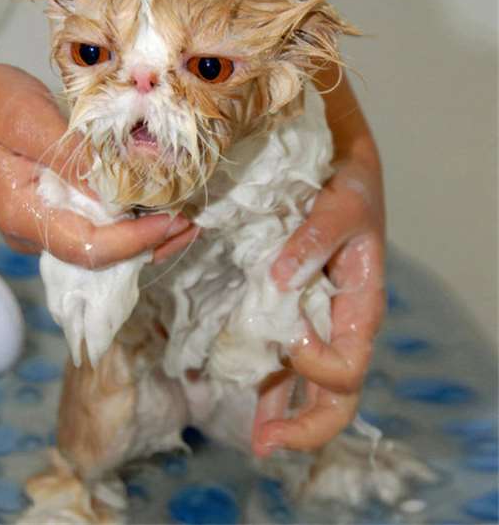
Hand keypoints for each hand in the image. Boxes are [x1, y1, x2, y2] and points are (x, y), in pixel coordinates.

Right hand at [0, 59, 196, 266]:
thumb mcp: (32, 122)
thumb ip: (74, 159)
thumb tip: (119, 192)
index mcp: (26, 217)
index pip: (91, 248)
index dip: (136, 240)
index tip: (174, 219)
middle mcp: (38, 232)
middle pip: (102, 257)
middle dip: (150, 245)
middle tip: (192, 223)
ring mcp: (46, 225)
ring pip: (104, 247)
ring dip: (146, 237)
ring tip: (186, 220)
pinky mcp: (56, 211)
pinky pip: (99, 228)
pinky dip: (131, 223)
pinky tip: (158, 208)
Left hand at [252, 148, 384, 455]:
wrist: (340, 170)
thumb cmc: (349, 187)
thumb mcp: (341, 206)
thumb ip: (314, 239)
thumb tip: (280, 279)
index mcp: (360, 305)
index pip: (347, 363)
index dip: (317, 365)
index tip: (289, 336)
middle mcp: (339, 323)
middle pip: (336, 395)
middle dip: (306, 425)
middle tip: (267, 443)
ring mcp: (316, 321)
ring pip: (307, 385)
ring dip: (283, 415)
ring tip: (257, 441)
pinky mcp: (293, 311)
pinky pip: (284, 358)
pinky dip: (270, 384)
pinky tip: (253, 408)